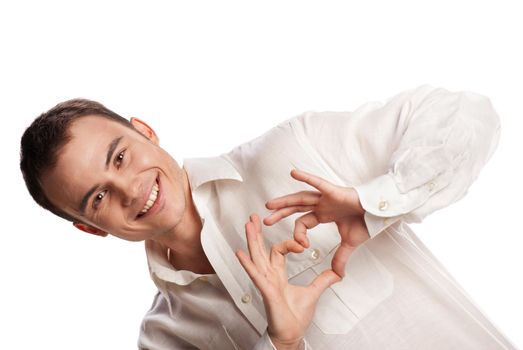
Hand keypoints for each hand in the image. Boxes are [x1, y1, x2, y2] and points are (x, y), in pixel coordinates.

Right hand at [236, 214, 339, 349]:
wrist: (291, 334)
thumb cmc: (295, 317)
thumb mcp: (314, 292)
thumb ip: (323, 280)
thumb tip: (337, 272)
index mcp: (278, 275)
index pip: (278, 252)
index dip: (288, 244)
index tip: (301, 244)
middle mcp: (269, 276)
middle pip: (261, 250)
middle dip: (257, 233)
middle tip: (253, 217)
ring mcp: (265, 282)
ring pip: (257, 257)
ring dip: (252, 240)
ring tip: (248, 225)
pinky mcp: (266, 291)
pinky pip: (256, 275)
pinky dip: (247, 264)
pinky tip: (240, 253)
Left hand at [264, 169, 369, 276]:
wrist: (381, 212)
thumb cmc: (366, 221)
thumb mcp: (350, 243)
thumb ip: (340, 256)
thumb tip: (338, 274)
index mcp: (323, 215)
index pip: (303, 222)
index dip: (299, 234)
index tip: (301, 246)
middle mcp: (321, 204)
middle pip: (295, 208)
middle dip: (280, 214)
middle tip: (265, 220)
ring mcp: (326, 197)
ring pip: (301, 198)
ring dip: (285, 201)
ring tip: (269, 204)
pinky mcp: (334, 191)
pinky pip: (318, 183)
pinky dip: (306, 178)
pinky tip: (293, 173)